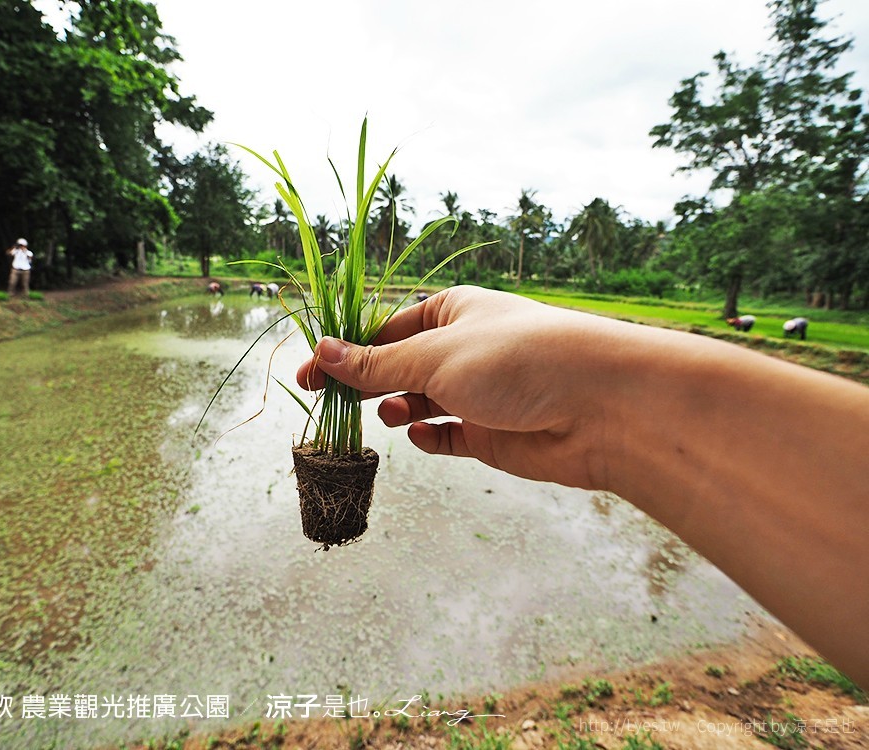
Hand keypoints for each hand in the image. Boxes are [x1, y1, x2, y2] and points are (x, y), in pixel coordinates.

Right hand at [296, 285, 629, 488]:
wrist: (602, 407)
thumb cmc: (520, 358)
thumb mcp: (435, 356)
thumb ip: (376, 364)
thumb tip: (322, 353)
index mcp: (452, 311)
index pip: (386, 329)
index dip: (346, 351)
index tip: (309, 373)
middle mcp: (465, 349)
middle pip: (400, 365)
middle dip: (368, 382)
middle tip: (329, 400)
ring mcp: (480, 393)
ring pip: (422, 401)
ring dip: (399, 408)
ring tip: (390, 414)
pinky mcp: (494, 434)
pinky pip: (450, 435)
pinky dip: (431, 436)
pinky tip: (420, 435)